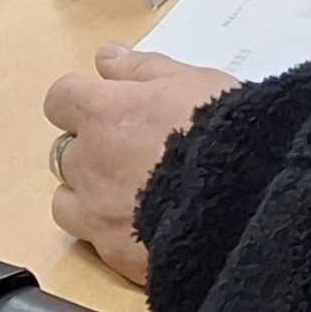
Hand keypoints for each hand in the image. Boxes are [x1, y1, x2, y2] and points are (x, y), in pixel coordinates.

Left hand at [42, 46, 239, 283]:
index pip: (61, 99)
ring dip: (88, 195)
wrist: (249, 202)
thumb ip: (139, 68)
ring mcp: (97, 213)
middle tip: (132, 152)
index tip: (107, 107)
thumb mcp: (189, 81)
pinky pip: (93, 242)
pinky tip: (143, 227)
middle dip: (90, 150)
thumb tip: (106, 57)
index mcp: (103, 114)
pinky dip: (109, 232)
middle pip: (64, 152)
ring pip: (66, 201)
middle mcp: (89, 163)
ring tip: (129, 195)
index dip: (82, 102)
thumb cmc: (223, 133)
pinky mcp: (114, 254)